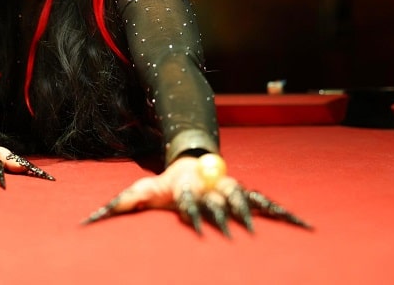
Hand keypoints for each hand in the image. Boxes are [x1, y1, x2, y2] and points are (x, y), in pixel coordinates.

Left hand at [82, 153, 310, 237]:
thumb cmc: (165, 184)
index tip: (196, 225)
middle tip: (229, 233)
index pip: (190, 202)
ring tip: (257, 232)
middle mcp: (211, 188)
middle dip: (225, 217)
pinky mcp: (247, 194)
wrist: (191, 160)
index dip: (192, 213)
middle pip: (220, 202)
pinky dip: (289, 216)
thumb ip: (117, 206)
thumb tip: (84, 225)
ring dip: (253, 214)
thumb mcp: (141, 192)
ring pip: (246, 200)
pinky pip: (270, 204)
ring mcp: (231, 189)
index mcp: (187, 188)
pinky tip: (309, 229)